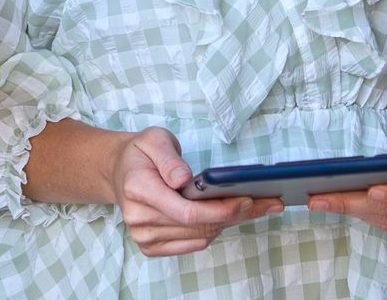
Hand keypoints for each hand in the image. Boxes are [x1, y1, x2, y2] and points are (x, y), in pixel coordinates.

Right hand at [108, 127, 280, 256]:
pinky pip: (193, 244)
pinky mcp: (151, 246)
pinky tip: (226, 216)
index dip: (221, 209)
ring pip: (200, 237)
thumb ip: (169, 158)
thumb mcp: (153, 139)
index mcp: (137, 188)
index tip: (248, 199)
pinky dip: (213, 231)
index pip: (187, 211)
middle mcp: (138, 217)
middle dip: (236, 214)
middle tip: (267, 203)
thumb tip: (184, 179)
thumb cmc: (141, 153)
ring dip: (228, 223)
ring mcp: (143, 235)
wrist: (118, 170)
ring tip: (253, 208)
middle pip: (198, 226)